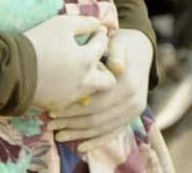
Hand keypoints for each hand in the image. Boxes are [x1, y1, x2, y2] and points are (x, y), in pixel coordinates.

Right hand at [23, 16, 114, 112]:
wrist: (10, 68)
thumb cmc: (37, 42)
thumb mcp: (62, 24)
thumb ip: (85, 23)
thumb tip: (98, 24)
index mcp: (87, 60)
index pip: (103, 46)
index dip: (100, 36)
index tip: (95, 33)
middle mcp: (84, 82)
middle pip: (108, 80)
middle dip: (105, 69)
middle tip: (93, 60)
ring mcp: (71, 97)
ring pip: (91, 91)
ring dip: (88, 80)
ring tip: (76, 70)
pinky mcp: (58, 106)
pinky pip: (72, 100)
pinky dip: (70, 91)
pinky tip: (61, 81)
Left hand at [49, 29, 153, 151]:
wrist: (141, 51)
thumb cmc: (122, 45)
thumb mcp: (118, 44)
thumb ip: (115, 55)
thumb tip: (116, 67)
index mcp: (128, 85)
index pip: (96, 103)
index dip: (73, 109)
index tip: (53, 109)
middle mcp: (133, 102)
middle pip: (97, 119)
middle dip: (71, 123)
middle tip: (50, 124)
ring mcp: (134, 112)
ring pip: (102, 128)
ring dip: (79, 134)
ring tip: (58, 134)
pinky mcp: (131, 118)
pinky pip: (113, 133)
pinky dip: (96, 141)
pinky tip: (81, 147)